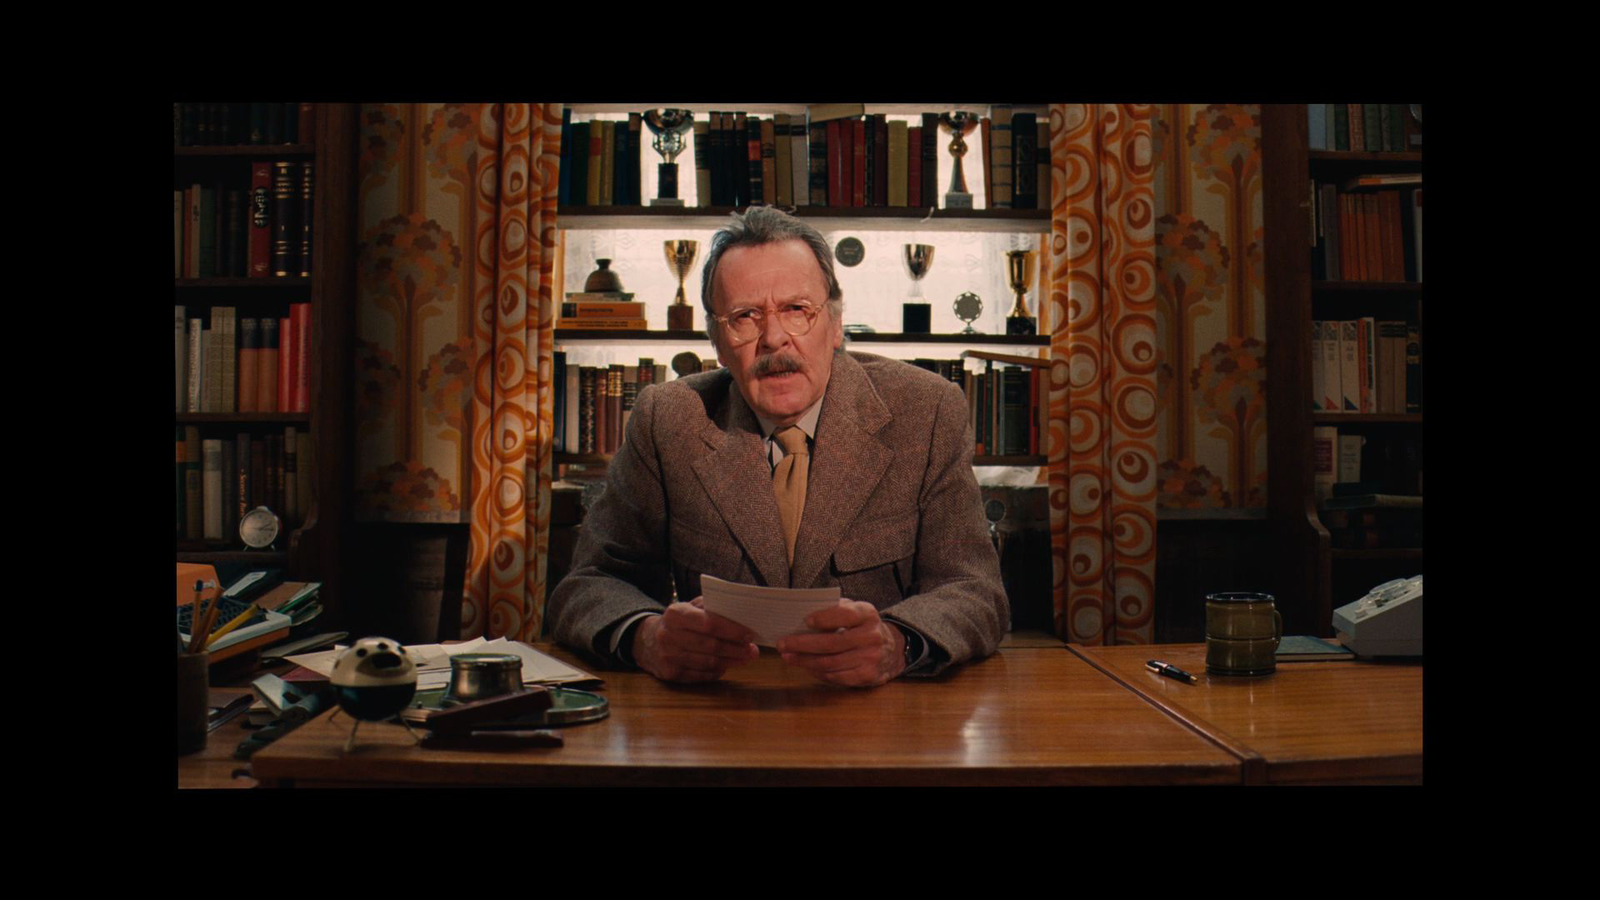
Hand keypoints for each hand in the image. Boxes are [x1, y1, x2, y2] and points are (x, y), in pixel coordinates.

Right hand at [631, 598, 758, 682]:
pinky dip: (717, 671)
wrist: (647, 641)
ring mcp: (668, 657)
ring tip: (745, 658)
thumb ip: (711, 608)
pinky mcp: (670, 674)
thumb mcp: (689, 608)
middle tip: (753, 650)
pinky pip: (700, 675)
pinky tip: (727, 666)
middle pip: (710, 645)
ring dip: (730, 661)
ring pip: (707, 662)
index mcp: (675, 614)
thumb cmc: (678, 623)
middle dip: (735, 649)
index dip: (732, 630)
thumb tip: (740, 616)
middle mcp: (668, 635)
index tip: (749, 633)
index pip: (709, 623)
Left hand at [776, 600, 904, 687]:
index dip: (824, 618)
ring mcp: (870, 658)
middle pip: (832, 643)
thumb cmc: (863, 627)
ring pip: (830, 662)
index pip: (845, 614)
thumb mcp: (856, 611)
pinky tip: (806, 667)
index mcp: (867, 614)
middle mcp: (871, 636)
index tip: (805, 620)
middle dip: (803, 644)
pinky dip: (817, 672)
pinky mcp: (866, 676)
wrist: (892, 651)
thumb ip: (835, 609)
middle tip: (783, 644)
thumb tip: (801, 614)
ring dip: (804, 661)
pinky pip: (836, 676)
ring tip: (788, 657)